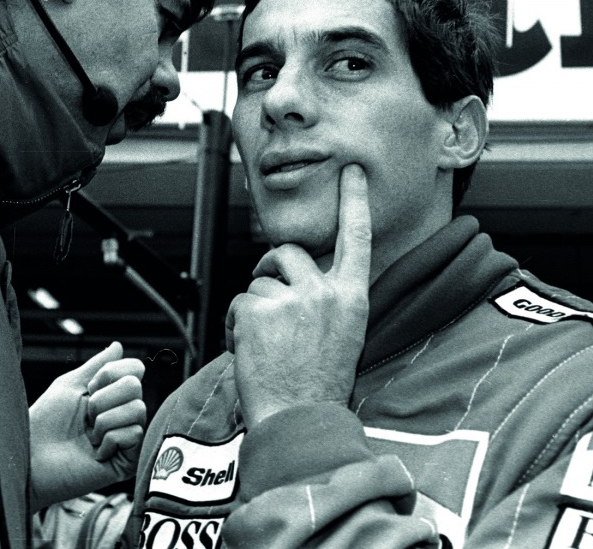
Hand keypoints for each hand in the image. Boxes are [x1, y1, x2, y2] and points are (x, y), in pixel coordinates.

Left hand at [29, 341, 146, 510]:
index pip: (135, 369)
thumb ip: (97, 365)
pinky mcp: (128, 461)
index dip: (110, 373)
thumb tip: (118, 346)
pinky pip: (133, 433)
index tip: (88, 389)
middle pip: (136, 386)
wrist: (31, 460)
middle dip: (103, 398)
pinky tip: (95, 453)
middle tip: (86, 416)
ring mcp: (127, 438)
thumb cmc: (43, 425)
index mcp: (111, 396)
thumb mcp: (70, 385)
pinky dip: (108, 440)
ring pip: (137, 409)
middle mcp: (122, 415)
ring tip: (88, 436)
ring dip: (104, 420)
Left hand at [226, 164, 371, 428]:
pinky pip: (239, 302)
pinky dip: (236, 326)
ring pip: (260, 282)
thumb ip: (328, 300)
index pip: (356, 239)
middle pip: (289, 254)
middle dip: (271, 268)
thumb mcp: (344, 336)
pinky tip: (249, 351)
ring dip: (254, 309)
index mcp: (352, 298)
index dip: (353, 202)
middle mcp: (325, 292)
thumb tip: (299, 275)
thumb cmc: (319, 385)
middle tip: (267, 297)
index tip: (351, 172)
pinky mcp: (259, 310)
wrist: (299, 420)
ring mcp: (292, 299)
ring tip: (265, 345)